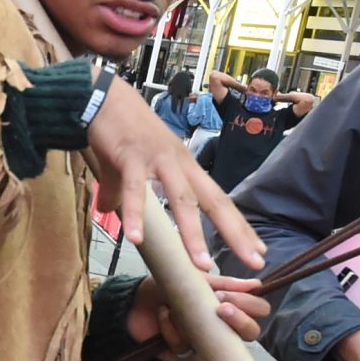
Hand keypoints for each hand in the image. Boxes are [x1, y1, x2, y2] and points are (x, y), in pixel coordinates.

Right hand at [84, 80, 265, 271]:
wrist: (102, 96)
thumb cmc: (119, 130)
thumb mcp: (127, 166)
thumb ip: (120, 192)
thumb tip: (108, 211)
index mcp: (185, 166)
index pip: (218, 199)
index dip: (238, 225)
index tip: (257, 251)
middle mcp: (179, 163)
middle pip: (213, 201)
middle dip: (235, 233)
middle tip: (254, 261)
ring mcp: (157, 159)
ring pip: (182, 200)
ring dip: (192, 233)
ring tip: (202, 264)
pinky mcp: (130, 157)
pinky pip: (134, 190)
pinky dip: (136, 214)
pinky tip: (135, 238)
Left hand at [128, 272, 268, 354]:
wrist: (134, 302)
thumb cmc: (167, 287)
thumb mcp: (193, 279)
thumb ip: (223, 283)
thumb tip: (255, 284)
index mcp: (232, 306)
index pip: (259, 310)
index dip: (250, 305)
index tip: (228, 295)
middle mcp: (224, 328)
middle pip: (251, 334)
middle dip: (239, 321)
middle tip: (220, 308)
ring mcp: (207, 344)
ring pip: (217, 345)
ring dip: (193, 323)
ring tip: (173, 308)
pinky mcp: (186, 356)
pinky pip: (188, 352)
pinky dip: (172, 333)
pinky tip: (163, 316)